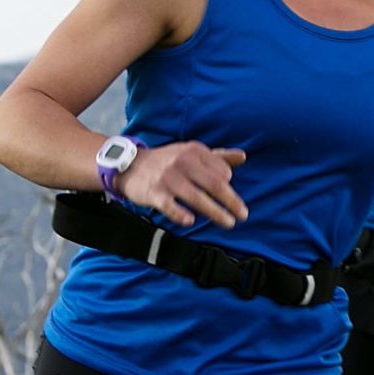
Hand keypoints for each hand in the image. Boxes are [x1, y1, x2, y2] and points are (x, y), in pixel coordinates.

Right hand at [122, 142, 247, 228]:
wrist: (130, 165)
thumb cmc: (168, 161)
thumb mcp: (191, 152)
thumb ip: (218, 156)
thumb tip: (243, 156)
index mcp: (195, 151)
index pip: (222, 171)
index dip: (229, 186)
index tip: (229, 197)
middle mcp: (183, 162)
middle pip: (215, 184)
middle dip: (231, 202)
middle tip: (243, 215)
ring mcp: (168, 178)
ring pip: (197, 198)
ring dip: (216, 212)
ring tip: (229, 223)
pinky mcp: (155, 193)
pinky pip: (170, 206)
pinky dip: (180, 214)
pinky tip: (190, 221)